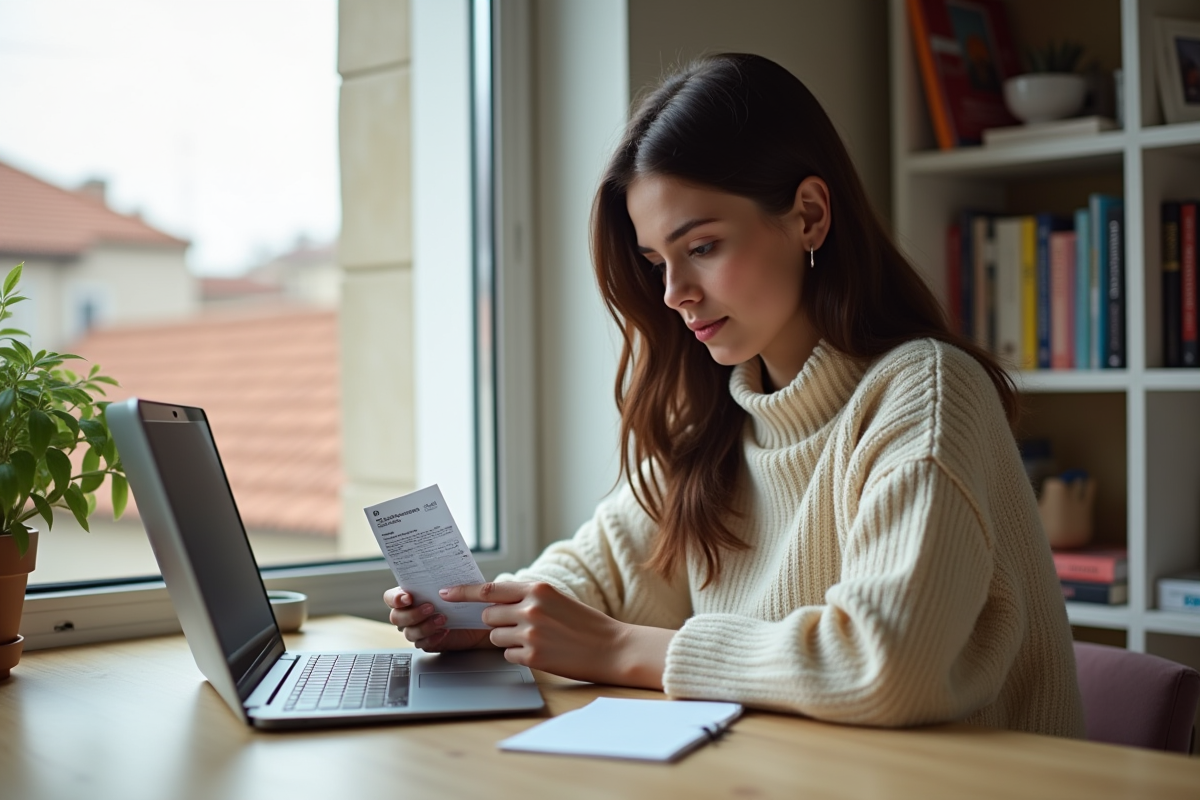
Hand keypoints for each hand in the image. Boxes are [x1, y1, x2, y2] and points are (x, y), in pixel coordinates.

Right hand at [383, 586, 492, 651]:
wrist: (475, 615)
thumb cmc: (461, 595)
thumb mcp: (453, 582)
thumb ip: (443, 578)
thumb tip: (441, 569)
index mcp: (410, 595)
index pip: (391, 597)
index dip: (395, 598)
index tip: (408, 597)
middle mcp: (409, 612)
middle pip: (396, 617)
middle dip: (412, 614)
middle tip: (430, 607)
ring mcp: (416, 628)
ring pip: (408, 632)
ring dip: (424, 626)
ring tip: (442, 619)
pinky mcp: (426, 641)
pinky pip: (422, 644)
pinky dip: (432, 638)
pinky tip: (444, 632)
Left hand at [440, 581, 674, 688]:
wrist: (613, 647)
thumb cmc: (586, 623)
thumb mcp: (557, 599)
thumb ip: (529, 596)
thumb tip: (495, 600)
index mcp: (538, 589)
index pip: (490, 588)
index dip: (463, 591)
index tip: (445, 592)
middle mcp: (531, 608)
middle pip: (488, 614)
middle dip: (496, 621)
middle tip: (518, 626)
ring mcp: (531, 633)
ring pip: (496, 636)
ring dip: (509, 640)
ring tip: (537, 640)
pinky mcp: (533, 657)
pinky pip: (508, 655)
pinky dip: (519, 655)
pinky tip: (542, 652)